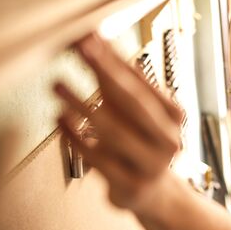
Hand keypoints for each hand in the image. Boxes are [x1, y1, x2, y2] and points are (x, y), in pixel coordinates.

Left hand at [55, 33, 182, 209]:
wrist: (151, 191)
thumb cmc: (141, 144)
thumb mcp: (136, 113)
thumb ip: (119, 83)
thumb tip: (96, 42)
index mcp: (174, 117)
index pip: (143, 83)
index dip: (116, 60)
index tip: (91, 38)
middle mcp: (169, 139)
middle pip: (134, 102)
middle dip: (105, 72)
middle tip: (80, 48)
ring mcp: (152, 164)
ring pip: (115, 131)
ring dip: (82, 104)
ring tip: (57, 84)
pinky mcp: (131, 185)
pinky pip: (99, 159)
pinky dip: (76, 137)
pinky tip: (59, 118)